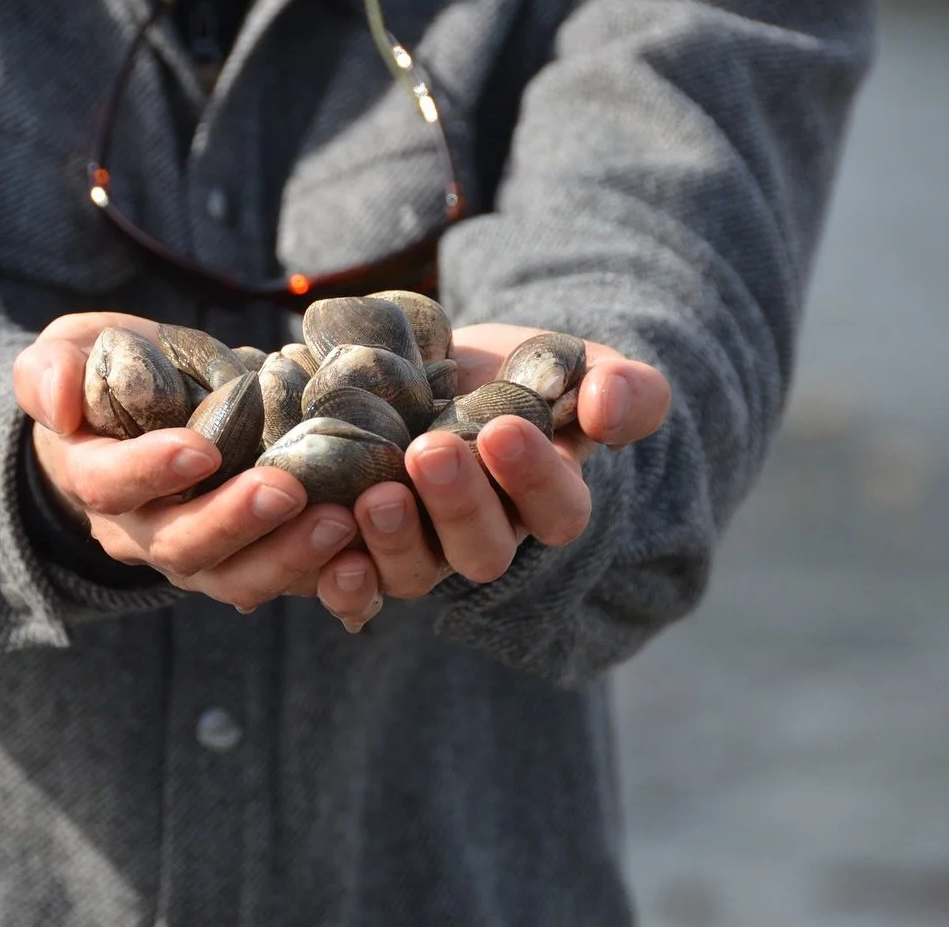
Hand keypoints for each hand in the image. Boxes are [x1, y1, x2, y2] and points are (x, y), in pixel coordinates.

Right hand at [12, 313, 359, 610]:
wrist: (149, 411)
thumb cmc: (106, 374)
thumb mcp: (65, 352)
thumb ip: (49, 370)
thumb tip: (57, 403)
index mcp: (94, 477)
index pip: (112, 486)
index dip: (151, 471)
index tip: (200, 448)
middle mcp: (142, 529)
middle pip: (181, 547)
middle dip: (234, 522)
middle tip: (288, 490)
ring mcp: (198, 551)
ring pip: (234, 578)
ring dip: (287, 556)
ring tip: (340, 522)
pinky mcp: (250, 557)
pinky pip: (282, 581)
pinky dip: (323, 574)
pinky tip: (362, 550)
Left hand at [314, 323, 670, 630]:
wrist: (444, 365)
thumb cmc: (523, 370)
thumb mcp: (581, 364)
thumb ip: (622, 386)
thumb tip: (608, 407)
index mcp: (546, 501)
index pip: (557, 511)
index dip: (533, 478)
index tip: (503, 428)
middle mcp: (484, 537)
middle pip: (483, 551)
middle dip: (458, 505)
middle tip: (430, 450)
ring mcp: (422, 548)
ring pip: (416, 573)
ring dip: (395, 540)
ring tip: (376, 494)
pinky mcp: (363, 546)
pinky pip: (355, 584)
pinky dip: (341, 578)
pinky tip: (327, 541)